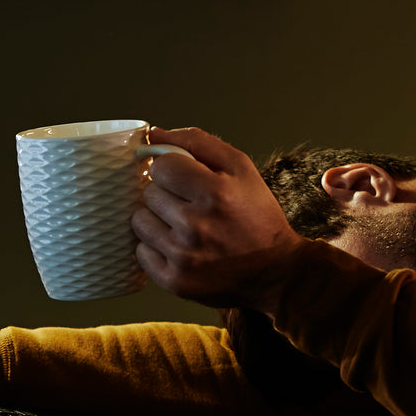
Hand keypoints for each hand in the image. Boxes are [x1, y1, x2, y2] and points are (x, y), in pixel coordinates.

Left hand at [132, 127, 307, 313]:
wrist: (275, 270)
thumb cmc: (256, 214)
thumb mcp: (240, 167)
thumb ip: (196, 142)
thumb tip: (153, 134)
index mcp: (215, 192)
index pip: (161, 166)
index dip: (171, 169)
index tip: (185, 179)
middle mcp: (196, 225)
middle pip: (149, 193)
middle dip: (166, 194)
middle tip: (190, 204)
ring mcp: (184, 257)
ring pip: (140, 222)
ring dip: (157, 220)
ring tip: (183, 225)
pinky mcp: (175, 281)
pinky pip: (141, 252)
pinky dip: (156, 248)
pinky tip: (179, 247)